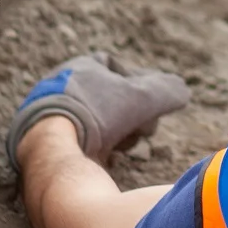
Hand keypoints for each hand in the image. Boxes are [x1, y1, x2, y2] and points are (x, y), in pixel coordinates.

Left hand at [6, 52, 190, 170]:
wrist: (51, 155)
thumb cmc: (97, 117)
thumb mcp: (143, 99)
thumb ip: (168, 90)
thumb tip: (183, 91)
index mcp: (77, 69)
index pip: (110, 64)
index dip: (134, 80)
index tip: (148, 99)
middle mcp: (57, 90)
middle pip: (104, 96)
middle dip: (128, 113)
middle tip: (142, 129)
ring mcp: (48, 120)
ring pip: (93, 122)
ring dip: (114, 133)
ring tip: (124, 147)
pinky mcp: (44, 149)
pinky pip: (78, 145)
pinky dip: (97, 152)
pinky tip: (106, 162)